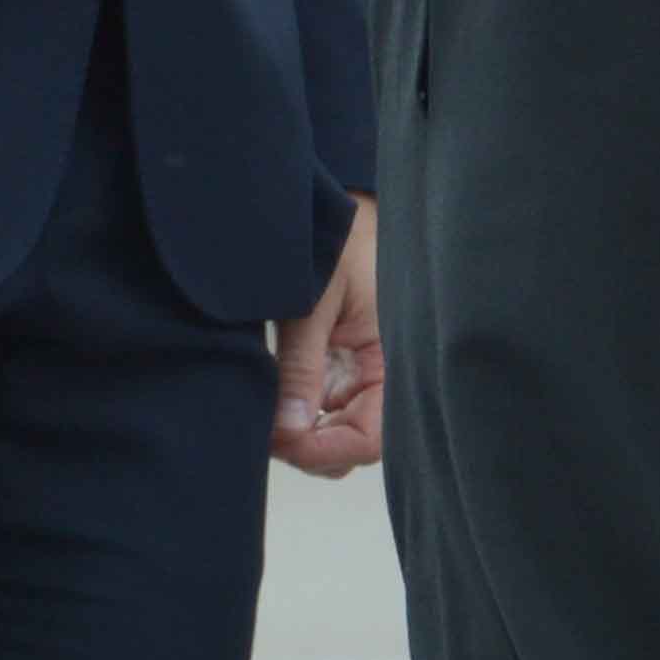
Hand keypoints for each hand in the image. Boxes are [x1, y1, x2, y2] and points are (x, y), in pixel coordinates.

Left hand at [271, 201, 383, 475]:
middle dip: (311, 449)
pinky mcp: (337, 371)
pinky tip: (273, 404)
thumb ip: (302, 369)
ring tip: (267, 418)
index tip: (284, 440)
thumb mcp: (314, 305)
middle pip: (354, 445)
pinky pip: (322, 413)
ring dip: (303, 438)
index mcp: (392, 360)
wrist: (329, 210)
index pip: (372, 437)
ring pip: (336, 434)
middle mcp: (380, 377)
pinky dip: (297, 419)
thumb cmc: (334, 246)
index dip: (329, 450)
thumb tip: (289, 431)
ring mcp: (358, 377)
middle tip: (266, 431)